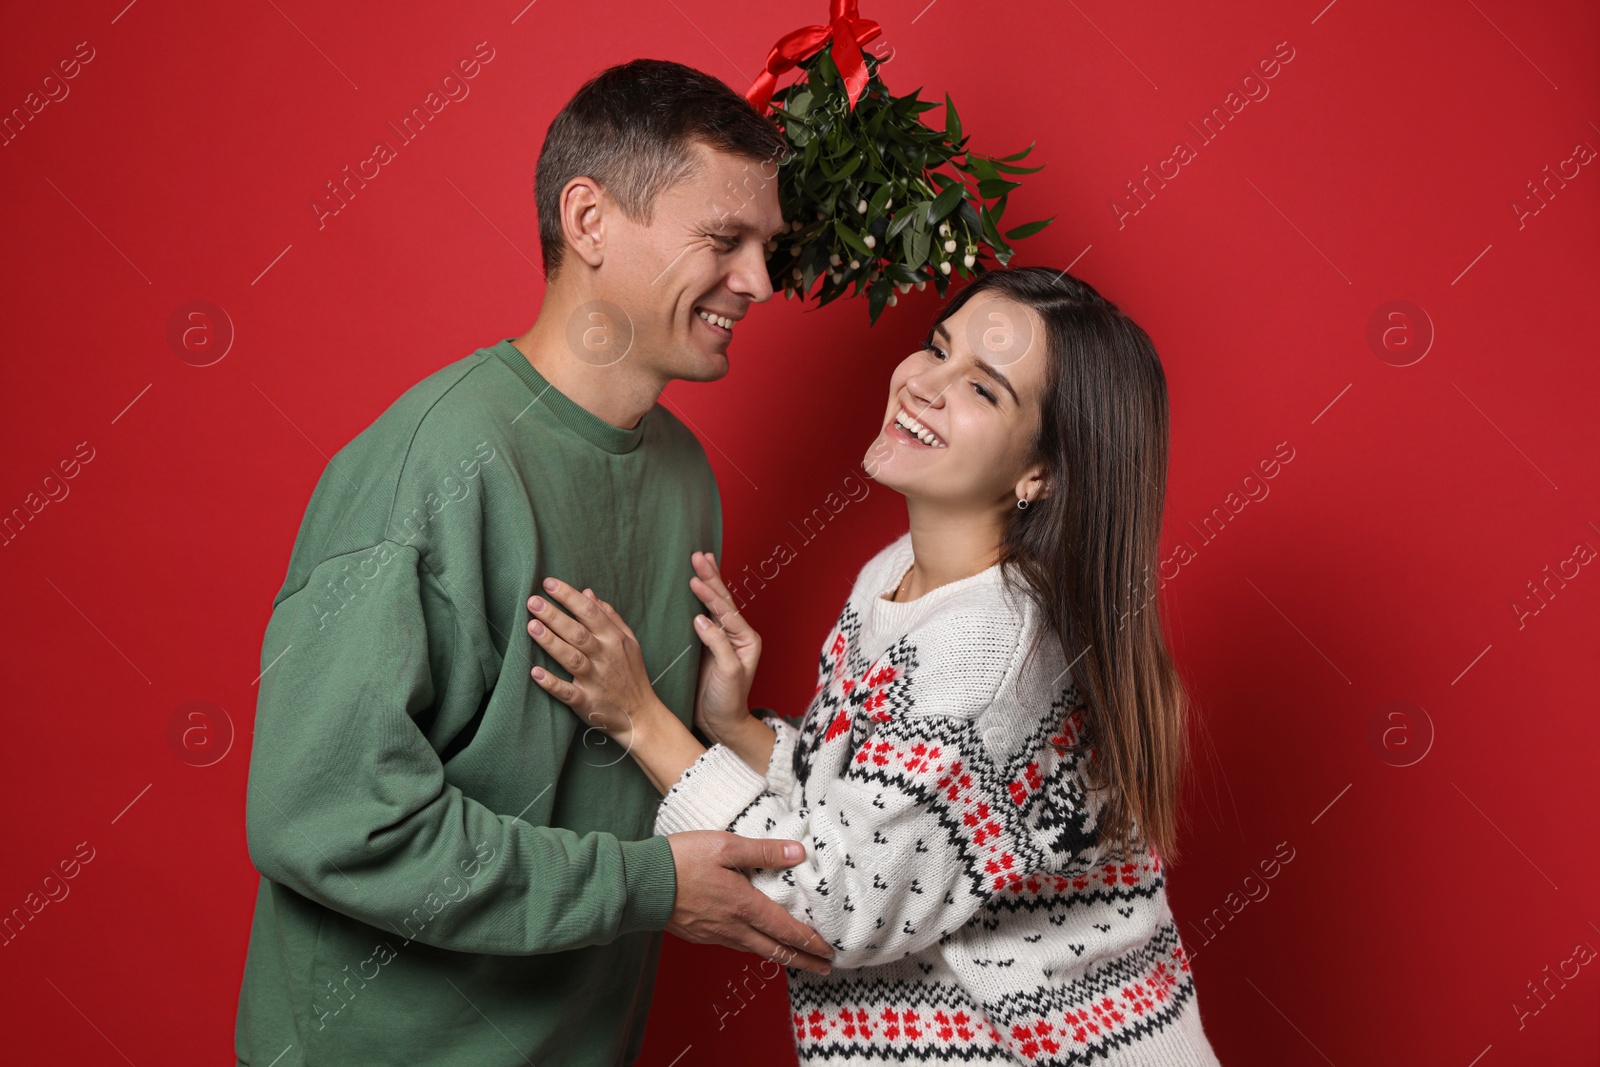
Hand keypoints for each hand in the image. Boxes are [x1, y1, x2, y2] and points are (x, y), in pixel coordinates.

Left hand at [527, 578, 660, 745]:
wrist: (641, 715)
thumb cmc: (631, 674)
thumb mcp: (628, 642)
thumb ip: (610, 617)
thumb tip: (589, 594)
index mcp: (614, 639)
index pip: (590, 612)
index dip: (569, 596)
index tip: (549, 583)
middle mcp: (605, 657)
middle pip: (577, 632)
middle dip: (555, 615)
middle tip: (533, 601)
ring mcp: (596, 680)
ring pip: (571, 657)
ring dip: (551, 642)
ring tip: (531, 626)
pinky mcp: (586, 702)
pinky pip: (567, 692)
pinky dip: (551, 683)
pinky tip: (535, 672)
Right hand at [664, 830, 834, 975]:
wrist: (641, 884)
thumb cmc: (681, 860)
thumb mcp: (725, 845)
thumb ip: (763, 851)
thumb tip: (798, 853)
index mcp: (744, 906)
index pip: (787, 931)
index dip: (810, 943)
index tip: (829, 952)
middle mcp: (734, 928)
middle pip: (776, 951)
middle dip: (803, 961)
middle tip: (825, 968)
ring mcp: (716, 935)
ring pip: (756, 951)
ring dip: (780, 957)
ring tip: (796, 958)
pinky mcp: (701, 936)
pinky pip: (737, 946)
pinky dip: (756, 948)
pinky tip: (757, 943)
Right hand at [688, 552, 761, 742]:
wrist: (721, 722)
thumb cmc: (728, 701)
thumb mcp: (727, 673)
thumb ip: (718, 644)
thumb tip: (701, 618)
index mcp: (746, 639)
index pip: (726, 611)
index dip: (710, 595)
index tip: (694, 579)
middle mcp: (737, 635)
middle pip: (723, 600)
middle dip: (711, 577)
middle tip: (698, 555)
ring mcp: (722, 637)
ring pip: (714, 603)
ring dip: (706, 581)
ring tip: (699, 559)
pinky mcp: (707, 643)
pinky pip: (704, 614)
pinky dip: (698, 597)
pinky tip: (693, 584)